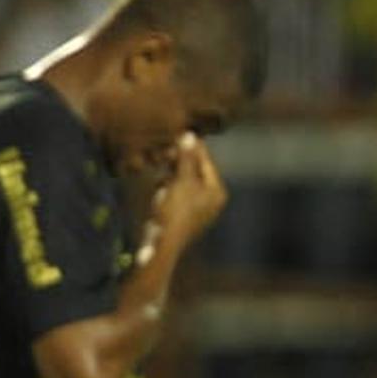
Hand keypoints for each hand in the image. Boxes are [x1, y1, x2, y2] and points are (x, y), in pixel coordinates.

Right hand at [152, 133, 227, 250]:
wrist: (162, 243)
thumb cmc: (176, 210)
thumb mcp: (181, 180)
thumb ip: (185, 158)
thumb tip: (190, 135)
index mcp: (217, 191)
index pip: (206, 162)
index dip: (193, 148)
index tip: (181, 134)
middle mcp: (212, 201)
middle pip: (195, 172)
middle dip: (179, 163)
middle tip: (166, 152)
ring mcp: (199, 210)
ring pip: (183, 183)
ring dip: (170, 177)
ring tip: (162, 177)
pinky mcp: (184, 216)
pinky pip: (176, 196)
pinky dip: (167, 191)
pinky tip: (159, 194)